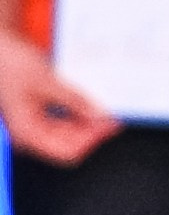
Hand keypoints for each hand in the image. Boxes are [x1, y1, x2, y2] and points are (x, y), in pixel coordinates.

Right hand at [0, 29, 120, 164]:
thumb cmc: (9, 62)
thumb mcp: (47, 81)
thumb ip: (74, 101)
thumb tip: (98, 115)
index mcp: (26, 131)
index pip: (66, 151)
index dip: (91, 141)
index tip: (108, 127)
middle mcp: (28, 133)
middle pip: (68, 145)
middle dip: (91, 134)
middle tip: (112, 119)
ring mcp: (33, 124)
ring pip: (67, 135)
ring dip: (86, 126)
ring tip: (104, 112)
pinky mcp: (37, 114)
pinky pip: (62, 122)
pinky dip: (77, 117)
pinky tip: (90, 107)